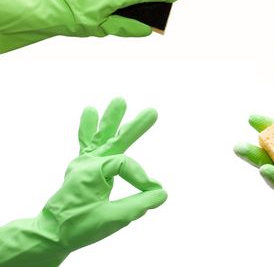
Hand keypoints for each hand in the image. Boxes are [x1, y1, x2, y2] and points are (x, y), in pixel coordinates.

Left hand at [38, 98, 166, 250]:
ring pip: (102, 135)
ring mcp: (85, 162)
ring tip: (119, 100)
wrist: (51, 233)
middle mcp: (88, 161)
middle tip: (152, 111)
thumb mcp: (109, 219)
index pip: (126, 165)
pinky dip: (88, 127)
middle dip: (135, 127)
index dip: (142, 177)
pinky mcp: (84, 165)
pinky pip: (87, 141)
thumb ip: (137, 205)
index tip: (153, 191)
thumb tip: (162, 194)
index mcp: (92, 170)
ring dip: (111, 119)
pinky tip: (90, 110)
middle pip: (116, 140)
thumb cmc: (77, 227)